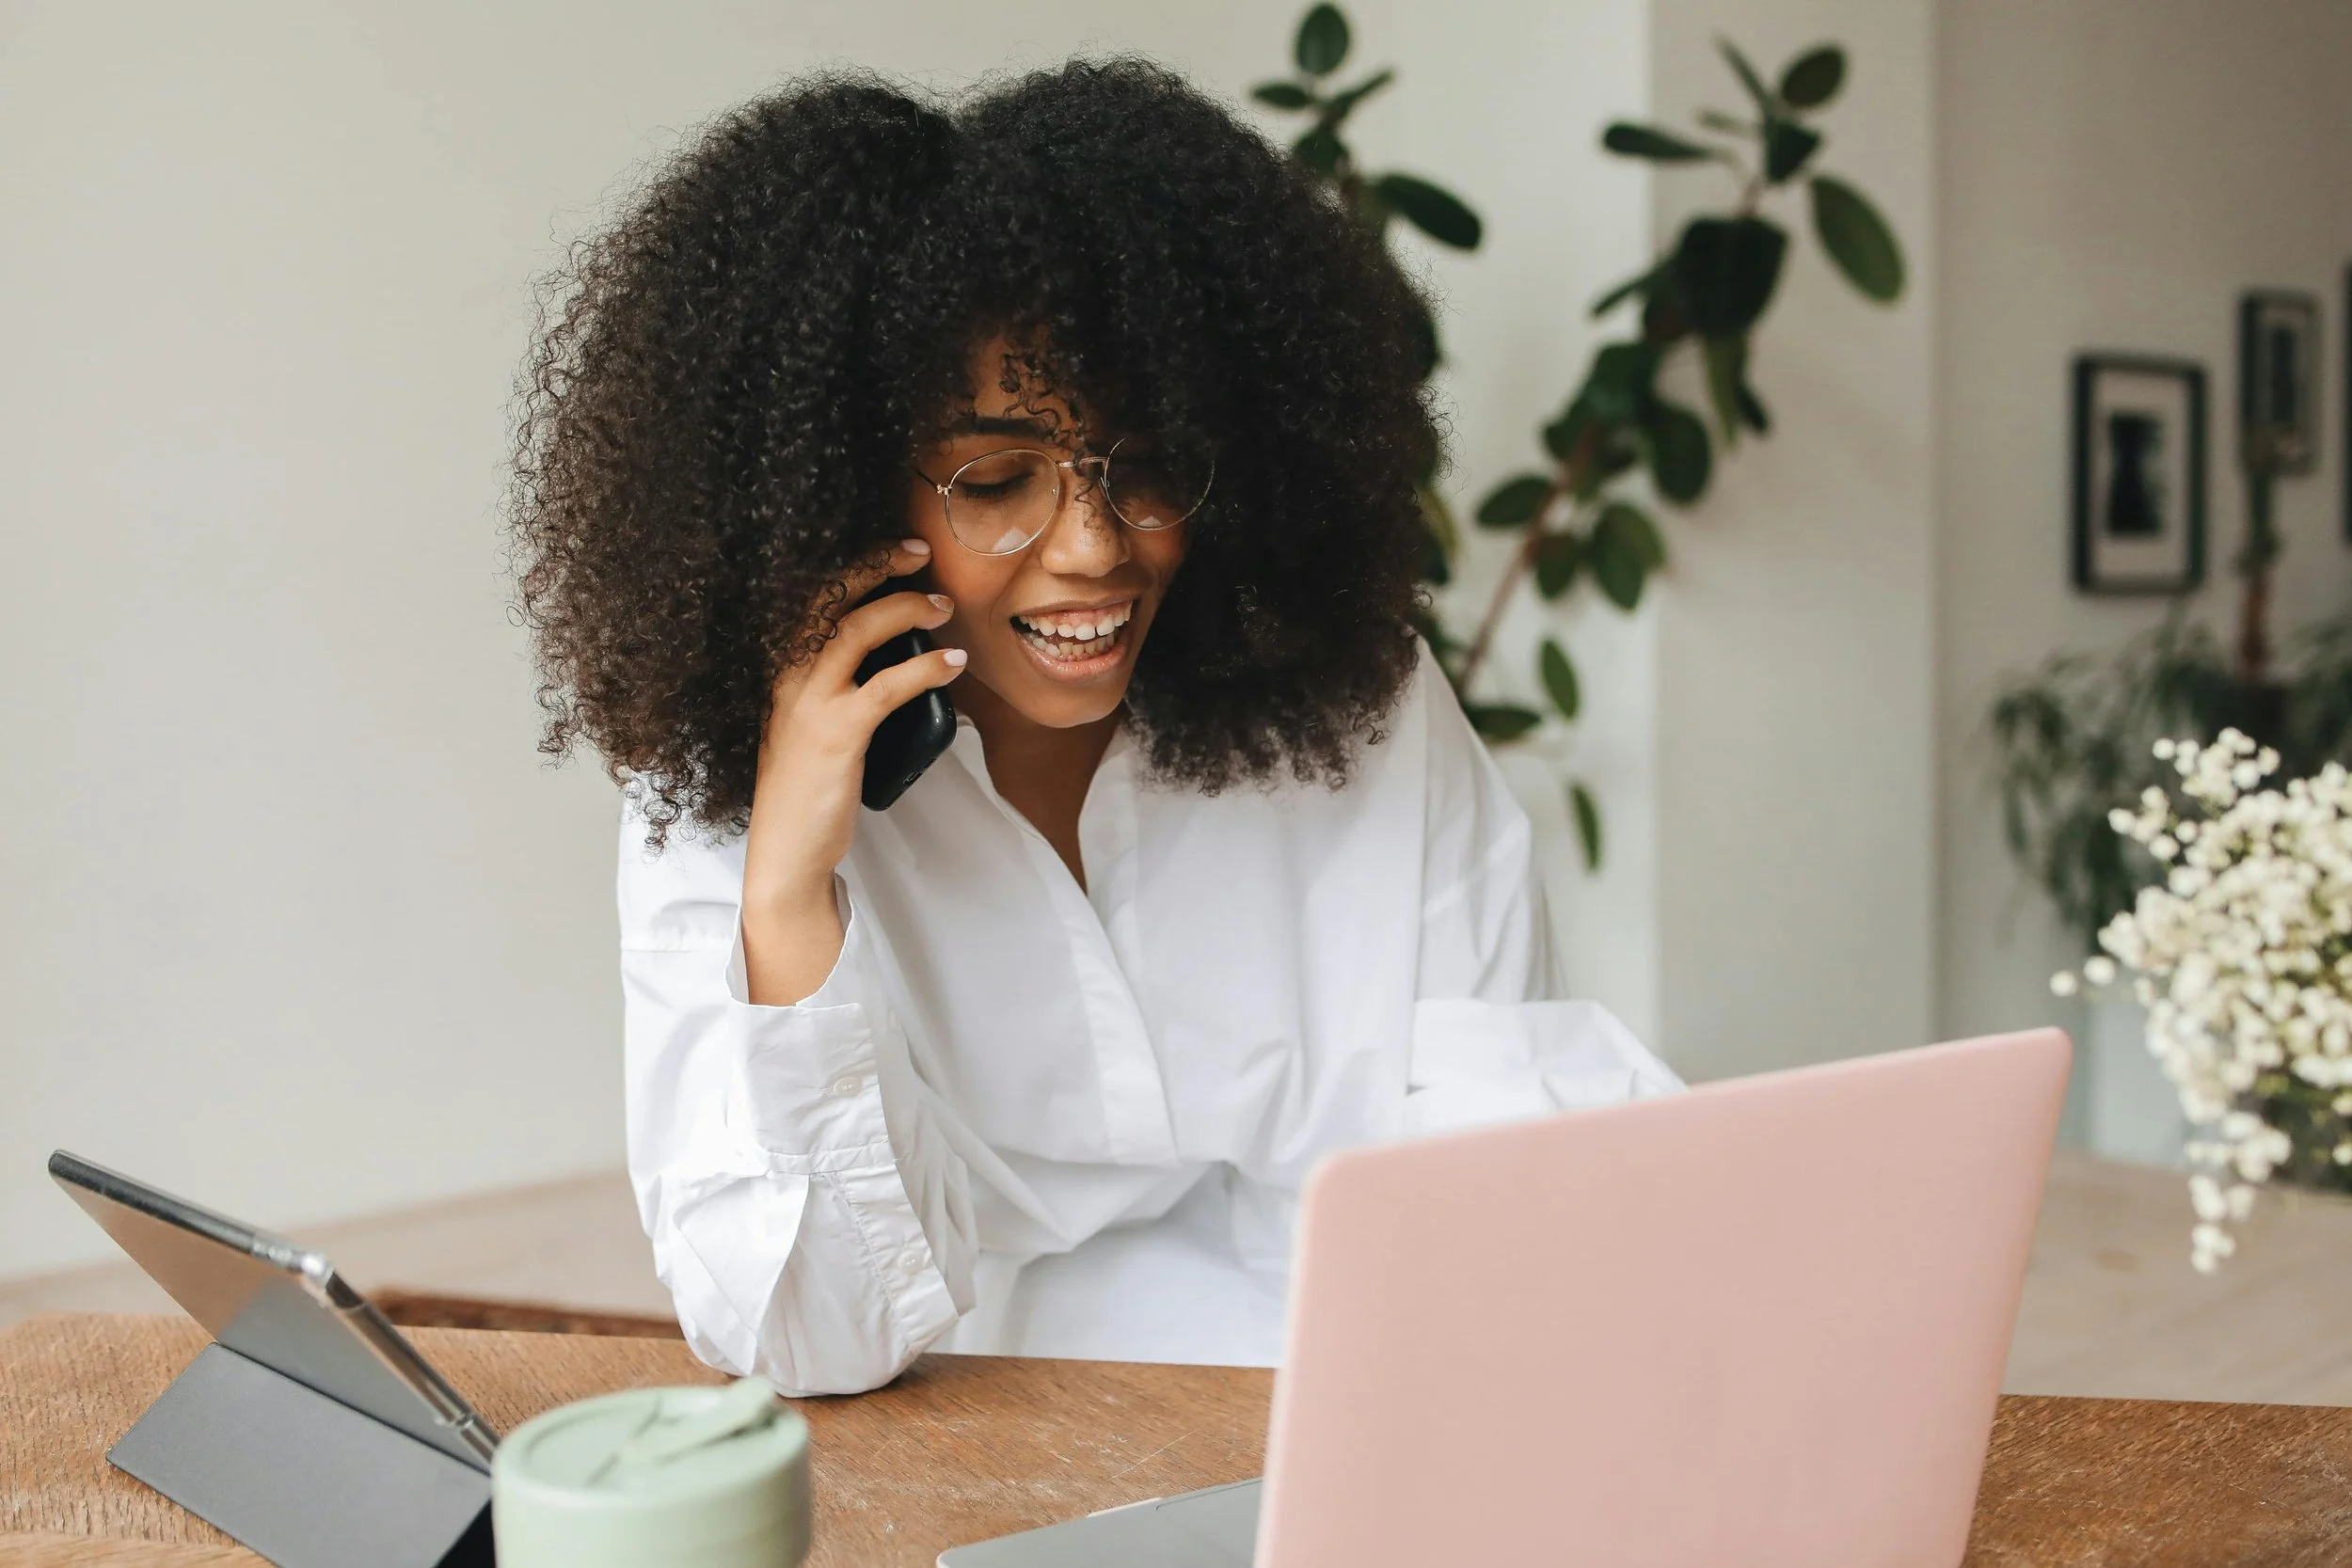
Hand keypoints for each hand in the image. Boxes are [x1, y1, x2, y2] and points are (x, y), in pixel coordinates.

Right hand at [740, 538, 964, 1003]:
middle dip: (875, 565)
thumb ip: (841, 687)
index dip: (855, 566)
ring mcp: (808, 703)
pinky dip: (925, 669)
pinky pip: (886, 686)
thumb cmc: (809, 786)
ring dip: (906, 609)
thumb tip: (900, 655)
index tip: (898, 552)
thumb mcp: (815, 723)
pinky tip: (954, 665)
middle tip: (921, 554)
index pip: (811, 598)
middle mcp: (786, 676)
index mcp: (781, 670)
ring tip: (944, 607)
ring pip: (854, 630)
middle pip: (827, 597)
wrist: (788, 849)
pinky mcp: (835, 735)